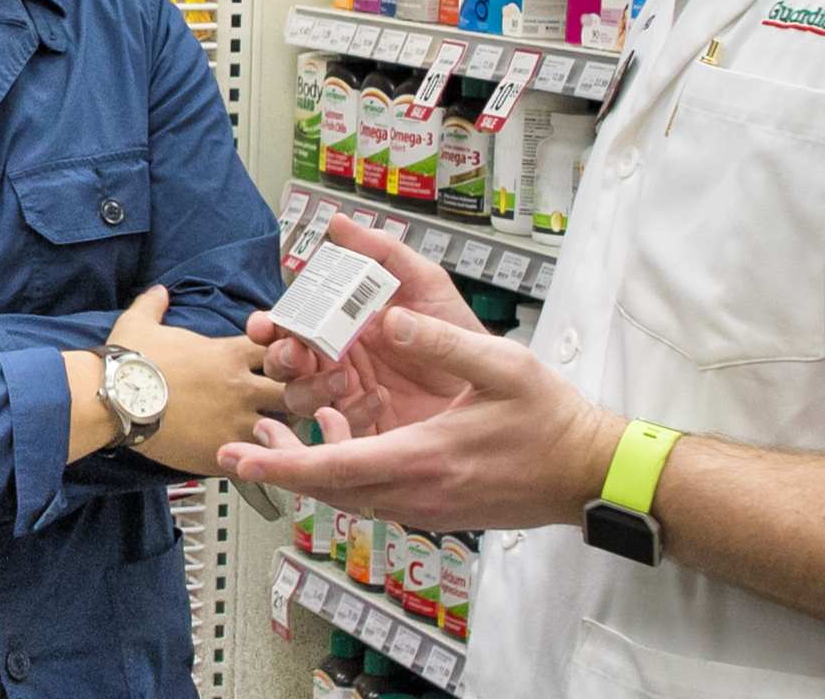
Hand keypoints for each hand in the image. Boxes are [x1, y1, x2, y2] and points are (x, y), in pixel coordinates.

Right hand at [108, 286, 290, 476]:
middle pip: (296, 388)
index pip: (280, 347)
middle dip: (303, 394)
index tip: (286, 363)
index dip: (288, 354)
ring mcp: (234, 419)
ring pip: (285, 425)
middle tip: (298, 403)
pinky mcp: (223, 449)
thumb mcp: (140, 322)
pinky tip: (258, 458)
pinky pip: (258, 456)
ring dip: (286, 428)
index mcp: (228, 353)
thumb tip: (159, 291)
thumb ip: (155, 305)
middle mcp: (240, 385)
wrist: (113, 399)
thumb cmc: (129, 362)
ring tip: (281, 433)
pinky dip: (262, 457)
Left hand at [217, 307, 623, 531]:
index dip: (281, 462)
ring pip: (348, 496)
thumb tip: (389, 316)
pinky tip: (340, 436)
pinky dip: (344, 472)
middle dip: (279, 468)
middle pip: (328, 490)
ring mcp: (425, 507)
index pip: (333, 468)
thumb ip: (441, 341)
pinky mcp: (435, 508)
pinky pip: (373, 496)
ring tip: (276, 437)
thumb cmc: (549, 421)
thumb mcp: (501, 367)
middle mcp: (415, 493)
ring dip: (310, 470)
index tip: (239, 457)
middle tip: (237, 450)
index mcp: (422, 458)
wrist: (587, 472)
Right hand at [241, 217, 480, 436]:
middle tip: (297, 352)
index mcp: (343, 325)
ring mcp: (350, 398)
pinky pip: (339, 431)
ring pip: (300, 398)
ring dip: (311, 387)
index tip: (267, 325)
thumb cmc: (459, 331)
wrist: (494, 380)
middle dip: (281, 358)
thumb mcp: (424, 282)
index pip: (291, 325)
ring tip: (342, 376)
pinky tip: (379, 400)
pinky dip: (353, 413)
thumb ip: (382, 252)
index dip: (271, 325)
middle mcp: (339, 361)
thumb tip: (338, 222)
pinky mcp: (367, 433)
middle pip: (284, 364)